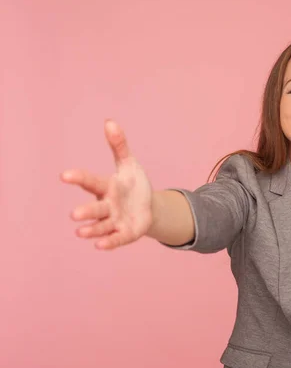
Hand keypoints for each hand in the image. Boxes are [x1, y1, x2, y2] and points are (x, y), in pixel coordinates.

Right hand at [61, 120, 153, 249]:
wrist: (148, 208)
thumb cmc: (133, 185)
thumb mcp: (129, 164)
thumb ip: (119, 146)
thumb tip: (110, 121)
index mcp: (106, 187)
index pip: (91, 181)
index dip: (79, 178)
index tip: (65, 175)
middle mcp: (107, 205)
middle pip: (95, 209)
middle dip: (85, 212)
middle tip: (74, 215)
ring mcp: (115, 221)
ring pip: (101, 226)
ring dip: (92, 230)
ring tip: (81, 233)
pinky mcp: (125, 233)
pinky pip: (116, 238)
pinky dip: (109, 242)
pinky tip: (101, 246)